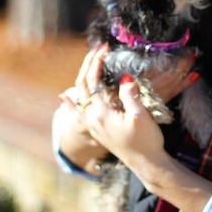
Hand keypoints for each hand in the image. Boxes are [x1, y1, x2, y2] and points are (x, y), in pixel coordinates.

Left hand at [74, 45, 211, 211]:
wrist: (147, 164)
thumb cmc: (146, 141)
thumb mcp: (140, 116)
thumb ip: (129, 95)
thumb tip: (124, 77)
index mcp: (101, 113)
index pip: (93, 80)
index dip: (98, 62)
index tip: (105, 48)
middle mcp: (92, 119)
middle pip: (83, 86)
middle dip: (89, 65)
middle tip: (98, 49)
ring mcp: (93, 125)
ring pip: (81, 96)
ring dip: (84, 78)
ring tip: (89, 63)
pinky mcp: (98, 130)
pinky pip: (78, 112)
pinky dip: (71, 103)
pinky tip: (65, 98)